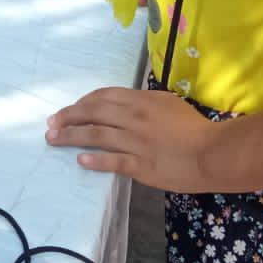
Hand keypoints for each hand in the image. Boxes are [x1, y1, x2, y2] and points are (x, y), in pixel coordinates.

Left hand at [46, 86, 218, 191]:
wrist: (212, 152)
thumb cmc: (194, 127)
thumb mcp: (168, 103)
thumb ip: (144, 102)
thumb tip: (124, 104)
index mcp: (140, 101)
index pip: (103, 97)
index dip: (82, 102)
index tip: (69, 109)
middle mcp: (133, 118)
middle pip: (93, 113)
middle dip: (68, 117)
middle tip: (50, 123)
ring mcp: (135, 142)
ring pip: (96, 135)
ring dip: (71, 136)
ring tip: (53, 139)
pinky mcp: (140, 165)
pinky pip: (112, 161)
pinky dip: (94, 159)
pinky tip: (80, 160)